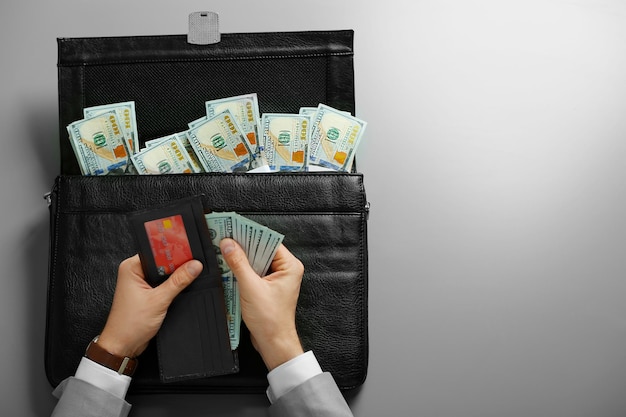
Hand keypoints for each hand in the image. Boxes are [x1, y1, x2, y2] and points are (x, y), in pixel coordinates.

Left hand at [97, 255, 202, 357]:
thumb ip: (178, 281)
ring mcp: (141, 282)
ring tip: (187, 276)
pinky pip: (164, 282)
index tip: (190, 253)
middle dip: (178, 264)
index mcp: (132, 267)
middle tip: (193, 265)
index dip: (174, 250)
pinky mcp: (148, 292)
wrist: (123, 345)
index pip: (157, 251)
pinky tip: (181, 287)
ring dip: (176, 276)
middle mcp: (135, 272)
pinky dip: (173, 284)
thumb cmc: (129, 324)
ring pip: (165, 272)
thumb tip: (193, 266)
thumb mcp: (159, 300)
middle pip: (163, 260)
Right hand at [220, 238, 304, 369]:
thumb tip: (229, 244)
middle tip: (225, 237)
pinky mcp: (267, 287)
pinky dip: (241, 269)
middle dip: (243, 245)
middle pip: (261, 250)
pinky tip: (228, 266)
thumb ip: (238, 264)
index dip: (251, 234)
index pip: (269, 241)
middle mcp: (285, 269)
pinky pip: (253, 272)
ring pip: (256, 261)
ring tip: (224, 249)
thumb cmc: (270, 319)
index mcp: (289, 266)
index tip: (235, 227)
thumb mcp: (250, 287)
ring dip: (241, 258)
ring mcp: (276, 278)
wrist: (272, 342)